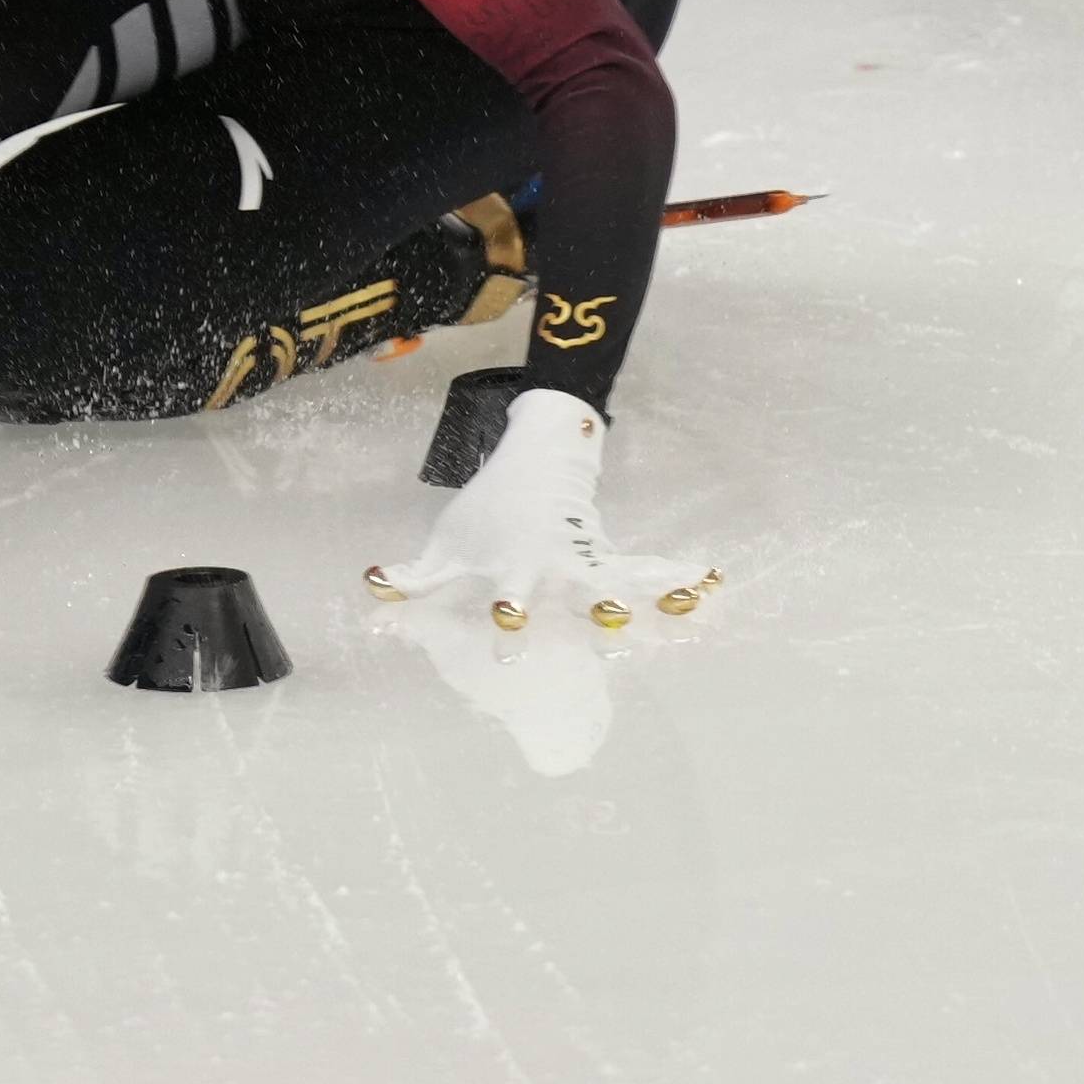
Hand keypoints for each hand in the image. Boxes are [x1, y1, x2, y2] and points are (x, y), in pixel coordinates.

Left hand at [366, 387, 713, 632]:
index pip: (511, 597)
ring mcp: (589, 557)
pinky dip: (678, 578)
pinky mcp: (611, 552)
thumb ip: (415, 577)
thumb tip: (372, 594)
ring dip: (653, 597)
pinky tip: (711, 587)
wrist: (538, 455)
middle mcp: (558, 565)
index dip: (510, 614)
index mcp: (516, 566)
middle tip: (612, 627)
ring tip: (688, 609)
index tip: (511, 628)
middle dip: (597, 610)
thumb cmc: (487, 511)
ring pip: (625, 581)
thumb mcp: (448, 541)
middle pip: (579, 592)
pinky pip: (648, 569)